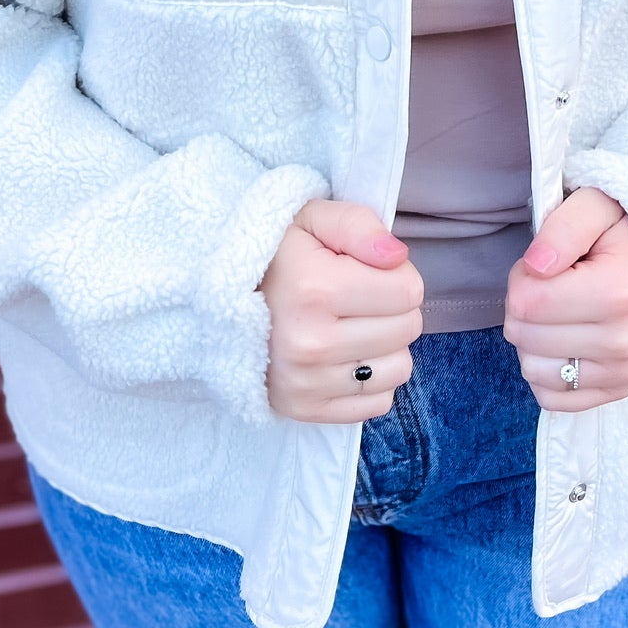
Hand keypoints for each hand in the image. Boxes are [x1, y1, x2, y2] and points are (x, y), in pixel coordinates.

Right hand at [261, 200, 423, 422]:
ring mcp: (306, 383)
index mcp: (315, 289)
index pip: (409, 291)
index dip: (397, 274)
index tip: (368, 270)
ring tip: (352, 326)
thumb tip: (398, 257)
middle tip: (358, 297)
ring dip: (386, 346)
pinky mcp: (304, 409)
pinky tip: (346, 357)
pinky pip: (378, 403)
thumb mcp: (313, 217)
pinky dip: (372, 380)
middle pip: (407, 329)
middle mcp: (311, 343)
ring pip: (398, 369)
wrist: (219, 296)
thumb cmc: (278, 252)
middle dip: (393, 308)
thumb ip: (359, 226)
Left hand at [504, 187, 627, 411]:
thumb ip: (563, 227)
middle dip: (525, 305)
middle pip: (522, 335)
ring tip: (563, 312)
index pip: (524, 301)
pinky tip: (566, 341)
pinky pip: (550, 397)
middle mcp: (624, 342)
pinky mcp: (616, 392)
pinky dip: (547, 370)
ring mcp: (623, 373)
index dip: (523, 276)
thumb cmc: (621, 235)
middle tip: (556, 285)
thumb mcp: (596, 206)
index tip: (548, 263)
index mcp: (617, 292)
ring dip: (534, 338)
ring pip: (531, 369)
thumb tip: (537, 265)